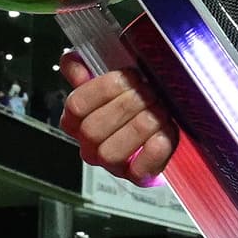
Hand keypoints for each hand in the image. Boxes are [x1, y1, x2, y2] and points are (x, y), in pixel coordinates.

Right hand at [58, 54, 176, 183]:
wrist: (159, 122)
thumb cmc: (130, 99)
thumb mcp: (107, 77)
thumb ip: (84, 66)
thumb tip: (72, 60)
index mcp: (76, 120)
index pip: (76, 106)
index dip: (103, 88)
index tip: (128, 75)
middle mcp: (89, 145)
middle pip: (93, 129)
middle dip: (127, 105)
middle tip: (149, 91)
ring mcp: (112, 164)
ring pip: (112, 152)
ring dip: (141, 126)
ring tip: (160, 109)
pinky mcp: (136, 176)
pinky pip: (139, 170)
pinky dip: (155, 150)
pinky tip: (165, 131)